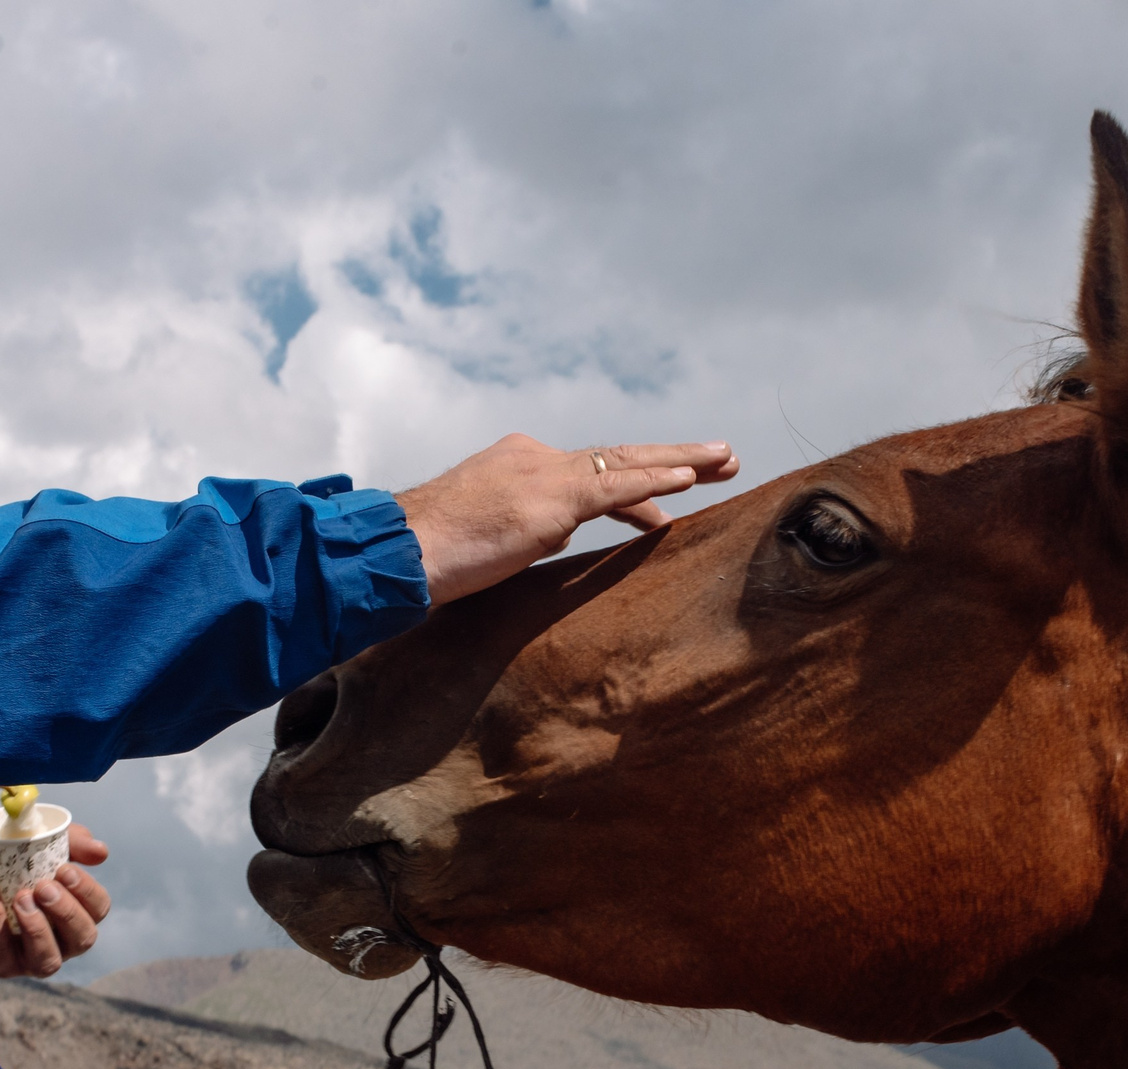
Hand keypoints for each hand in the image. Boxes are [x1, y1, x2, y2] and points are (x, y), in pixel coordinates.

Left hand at [0, 825, 112, 977]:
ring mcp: (26, 957)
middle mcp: (56, 939)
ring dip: (38, 929)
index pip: (97, 910)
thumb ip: (68, 841)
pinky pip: (1, 953)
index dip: (88, 892)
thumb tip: (101, 852)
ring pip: (48, 961)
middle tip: (44, 886)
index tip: (65, 869)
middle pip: (82, 939)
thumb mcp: (32, 842)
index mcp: (71, 910)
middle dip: (67, 912)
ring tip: (21, 898)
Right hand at [395, 434, 738, 602]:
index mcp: (518, 462)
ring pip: (626, 462)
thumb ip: (525, 529)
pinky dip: (657, 479)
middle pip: (617, 455)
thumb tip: (552, 536)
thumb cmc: (430, 554)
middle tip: (721, 457)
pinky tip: (690, 477)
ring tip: (726, 460)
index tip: (663, 508)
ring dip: (682, 460)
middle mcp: (535, 457)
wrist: (401, 549)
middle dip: (672, 458)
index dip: (632, 486)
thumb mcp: (488, 536)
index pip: (588, 471)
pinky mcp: (551, 499)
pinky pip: (616, 485)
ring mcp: (544, 474)